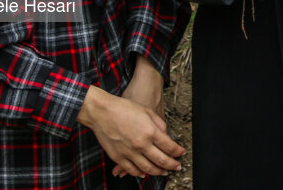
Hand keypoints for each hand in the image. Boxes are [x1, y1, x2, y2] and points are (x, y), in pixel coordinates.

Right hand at [111, 57, 165, 176]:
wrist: (101, 112)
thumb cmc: (123, 108)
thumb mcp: (147, 111)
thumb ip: (159, 124)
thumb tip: (166, 134)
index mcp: (150, 131)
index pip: (169, 146)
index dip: (177, 151)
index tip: (181, 153)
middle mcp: (141, 144)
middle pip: (161, 160)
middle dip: (172, 165)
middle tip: (177, 166)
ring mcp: (129, 152)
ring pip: (147, 168)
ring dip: (158, 172)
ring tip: (164, 172)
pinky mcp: (118, 157)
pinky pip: (132, 169)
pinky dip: (140, 173)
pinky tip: (145, 173)